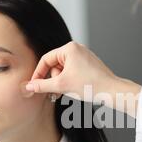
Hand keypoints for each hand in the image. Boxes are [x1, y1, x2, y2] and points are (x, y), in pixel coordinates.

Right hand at [26, 41, 140, 116]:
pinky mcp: (89, 65)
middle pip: (55, 65)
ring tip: (66, 92)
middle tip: (57, 92)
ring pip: (64, 70)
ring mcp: (84, 57)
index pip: (46, 59)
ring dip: (61, 83)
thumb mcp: (61, 86)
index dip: (38, 73)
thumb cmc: (90, 85)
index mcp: (70, 48)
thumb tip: (29, 86)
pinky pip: (73, 72)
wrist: (112, 92)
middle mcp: (77, 49)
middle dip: (54, 80)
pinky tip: (74, 91)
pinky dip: (70, 82)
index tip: (34, 85)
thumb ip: (42, 85)